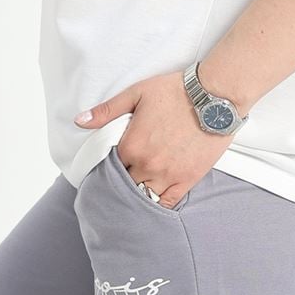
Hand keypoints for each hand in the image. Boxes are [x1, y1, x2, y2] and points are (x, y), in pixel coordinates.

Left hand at [74, 72, 230, 208]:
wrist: (214, 96)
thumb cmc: (176, 91)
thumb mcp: (136, 94)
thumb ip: (106, 111)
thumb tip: (80, 121)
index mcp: (132, 145)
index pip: (111, 166)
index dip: (112, 164)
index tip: (116, 162)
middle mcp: (147, 164)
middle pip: (125, 184)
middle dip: (123, 180)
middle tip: (126, 176)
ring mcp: (168, 174)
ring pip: (144, 195)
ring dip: (138, 193)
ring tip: (138, 188)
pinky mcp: (187, 179)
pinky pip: (167, 201)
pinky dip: (158, 203)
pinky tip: (153, 200)